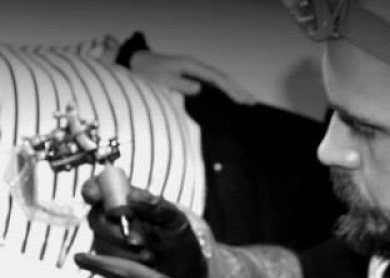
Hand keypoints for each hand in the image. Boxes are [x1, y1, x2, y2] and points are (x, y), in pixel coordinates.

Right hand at [81, 178, 210, 277]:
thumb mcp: (175, 220)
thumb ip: (156, 206)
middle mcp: (113, 220)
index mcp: (126, 201)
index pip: (98, 188)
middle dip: (114, 231)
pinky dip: (123, 265)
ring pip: (100, 244)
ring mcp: (108, 243)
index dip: (91, 190)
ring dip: (123, 252)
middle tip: (137, 242)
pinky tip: (142, 267)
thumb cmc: (179, 240)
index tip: (95, 196)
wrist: (186, 273)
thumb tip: (131, 196)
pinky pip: (103, 265)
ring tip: (149, 257)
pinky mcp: (108, 265)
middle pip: (96, 218)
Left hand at [128, 50, 255, 104]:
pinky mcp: (192, 76)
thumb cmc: (146, 73)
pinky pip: (212, 83)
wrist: (136, 63)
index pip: (216, 78)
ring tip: (248, 100)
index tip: (242, 100)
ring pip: (219, 80)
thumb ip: (179, 84)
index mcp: (191, 66)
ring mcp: (195, 70)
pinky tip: (230, 97)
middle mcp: (196, 66)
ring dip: (234, 89)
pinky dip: (224, 90)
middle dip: (238, 89)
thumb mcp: (160, 80)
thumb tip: (200, 88)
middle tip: (253, 102)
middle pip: (222, 78)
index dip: (230, 89)